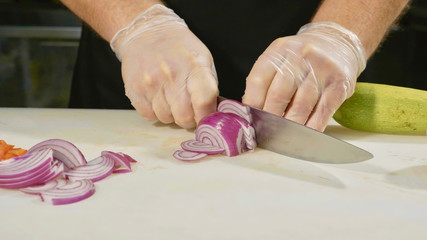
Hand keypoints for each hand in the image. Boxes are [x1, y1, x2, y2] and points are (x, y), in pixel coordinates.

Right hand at [110, 4, 217, 128]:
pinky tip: (157, 98)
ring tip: (170, 98)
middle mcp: (172, 75)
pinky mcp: (134, 89)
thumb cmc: (179, 48)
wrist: (146, 32)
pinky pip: (149, 116)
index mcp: (194, 67)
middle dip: (188, 118)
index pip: (204, 101)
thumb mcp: (202, 59)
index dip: (207, 115)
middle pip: (184, 117)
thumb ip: (209, 87)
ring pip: (166, 119)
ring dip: (171, 114)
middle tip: (188, 109)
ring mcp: (151, 83)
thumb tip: (215, 113)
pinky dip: (154, 112)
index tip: (206, 117)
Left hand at [242, 22, 365, 131]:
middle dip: (270, 119)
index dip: (253, 105)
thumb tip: (251, 113)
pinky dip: (312, 127)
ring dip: (290, 126)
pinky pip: (322, 112)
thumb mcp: (279, 58)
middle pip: (279, 95)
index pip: (258, 81)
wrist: (337, 42)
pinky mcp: (339, 85)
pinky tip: (304, 136)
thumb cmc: (301, 58)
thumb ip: (264, 81)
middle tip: (265, 133)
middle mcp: (300, 57)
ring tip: (282, 137)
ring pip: (300, 106)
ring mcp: (321, 70)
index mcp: (279, 50)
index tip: (251, 120)